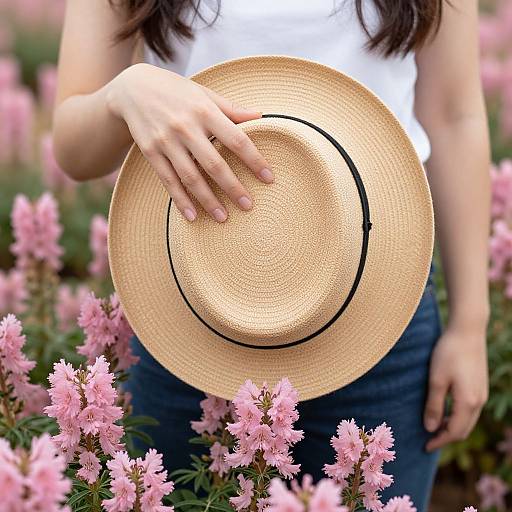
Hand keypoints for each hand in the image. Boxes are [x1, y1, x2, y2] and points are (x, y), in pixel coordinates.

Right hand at [106, 63, 272, 222]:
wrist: (133, 88)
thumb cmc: (177, 91)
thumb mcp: (204, 94)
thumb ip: (231, 109)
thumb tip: (261, 116)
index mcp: (204, 111)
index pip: (236, 139)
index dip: (254, 160)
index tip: (269, 178)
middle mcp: (185, 127)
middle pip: (214, 164)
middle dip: (232, 187)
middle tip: (248, 206)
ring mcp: (166, 141)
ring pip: (190, 177)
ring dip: (208, 200)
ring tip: (223, 218)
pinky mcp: (150, 152)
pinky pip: (168, 181)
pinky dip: (180, 200)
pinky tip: (193, 216)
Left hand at [424, 325, 487, 451]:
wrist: (467, 330)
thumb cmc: (448, 353)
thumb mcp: (436, 379)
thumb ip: (434, 405)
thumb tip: (430, 428)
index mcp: (467, 402)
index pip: (454, 432)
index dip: (439, 441)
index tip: (425, 446)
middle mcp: (479, 401)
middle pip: (464, 430)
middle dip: (446, 437)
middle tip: (428, 440)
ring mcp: (482, 393)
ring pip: (468, 420)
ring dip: (452, 427)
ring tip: (434, 427)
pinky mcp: (480, 385)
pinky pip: (470, 410)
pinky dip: (458, 416)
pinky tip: (445, 410)